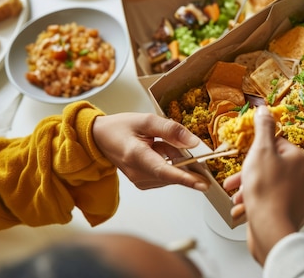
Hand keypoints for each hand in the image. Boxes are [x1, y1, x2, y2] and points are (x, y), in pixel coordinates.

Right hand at [92, 113, 209, 190]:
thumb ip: (171, 129)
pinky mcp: (143, 183)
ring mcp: (139, 181)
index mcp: (136, 155)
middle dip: (185, 160)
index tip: (203, 184)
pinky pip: (166, 175)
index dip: (185, 178)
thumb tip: (194, 143)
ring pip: (171, 173)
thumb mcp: (146, 120)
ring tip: (159, 143)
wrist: (100, 138)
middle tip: (179, 143)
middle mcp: (137, 173)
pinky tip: (159, 150)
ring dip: (175, 159)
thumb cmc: (121, 127)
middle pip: (172, 172)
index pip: (164, 171)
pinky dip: (170, 163)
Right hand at [223, 106, 303, 264]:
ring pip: (271, 186)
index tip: (245, 159)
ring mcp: (302, 196)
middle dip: (250, 174)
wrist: (271, 230)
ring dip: (251, 190)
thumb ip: (263, 128)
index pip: (276, 145)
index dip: (256, 152)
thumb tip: (264, 110)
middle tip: (235, 182)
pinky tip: (246, 210)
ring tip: (238, 198)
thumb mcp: (260, 152)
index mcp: (300, 158)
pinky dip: (259, 204)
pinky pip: (274, 203)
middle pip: (273, 166)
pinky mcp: (295, 213)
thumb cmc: (266, 192)